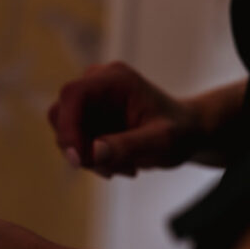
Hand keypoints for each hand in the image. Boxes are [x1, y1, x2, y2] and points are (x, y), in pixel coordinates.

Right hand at [48, 62, 202, 176]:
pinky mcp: (87, 117)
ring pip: (64, 131)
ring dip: (86, 157)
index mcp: (115, 79)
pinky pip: (73, 141)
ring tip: (122, 167)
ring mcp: (90, 101)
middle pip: (61, 114)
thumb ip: (128, 146)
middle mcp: (97, 84)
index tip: (80, 160)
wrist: (188, 131)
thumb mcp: (161, 142)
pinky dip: (91, 159)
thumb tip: (92, 153)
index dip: (68, 127)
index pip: (73, 95)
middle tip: (108, 170)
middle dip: (78, 148)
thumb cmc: (180, 132)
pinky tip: (119, 164)